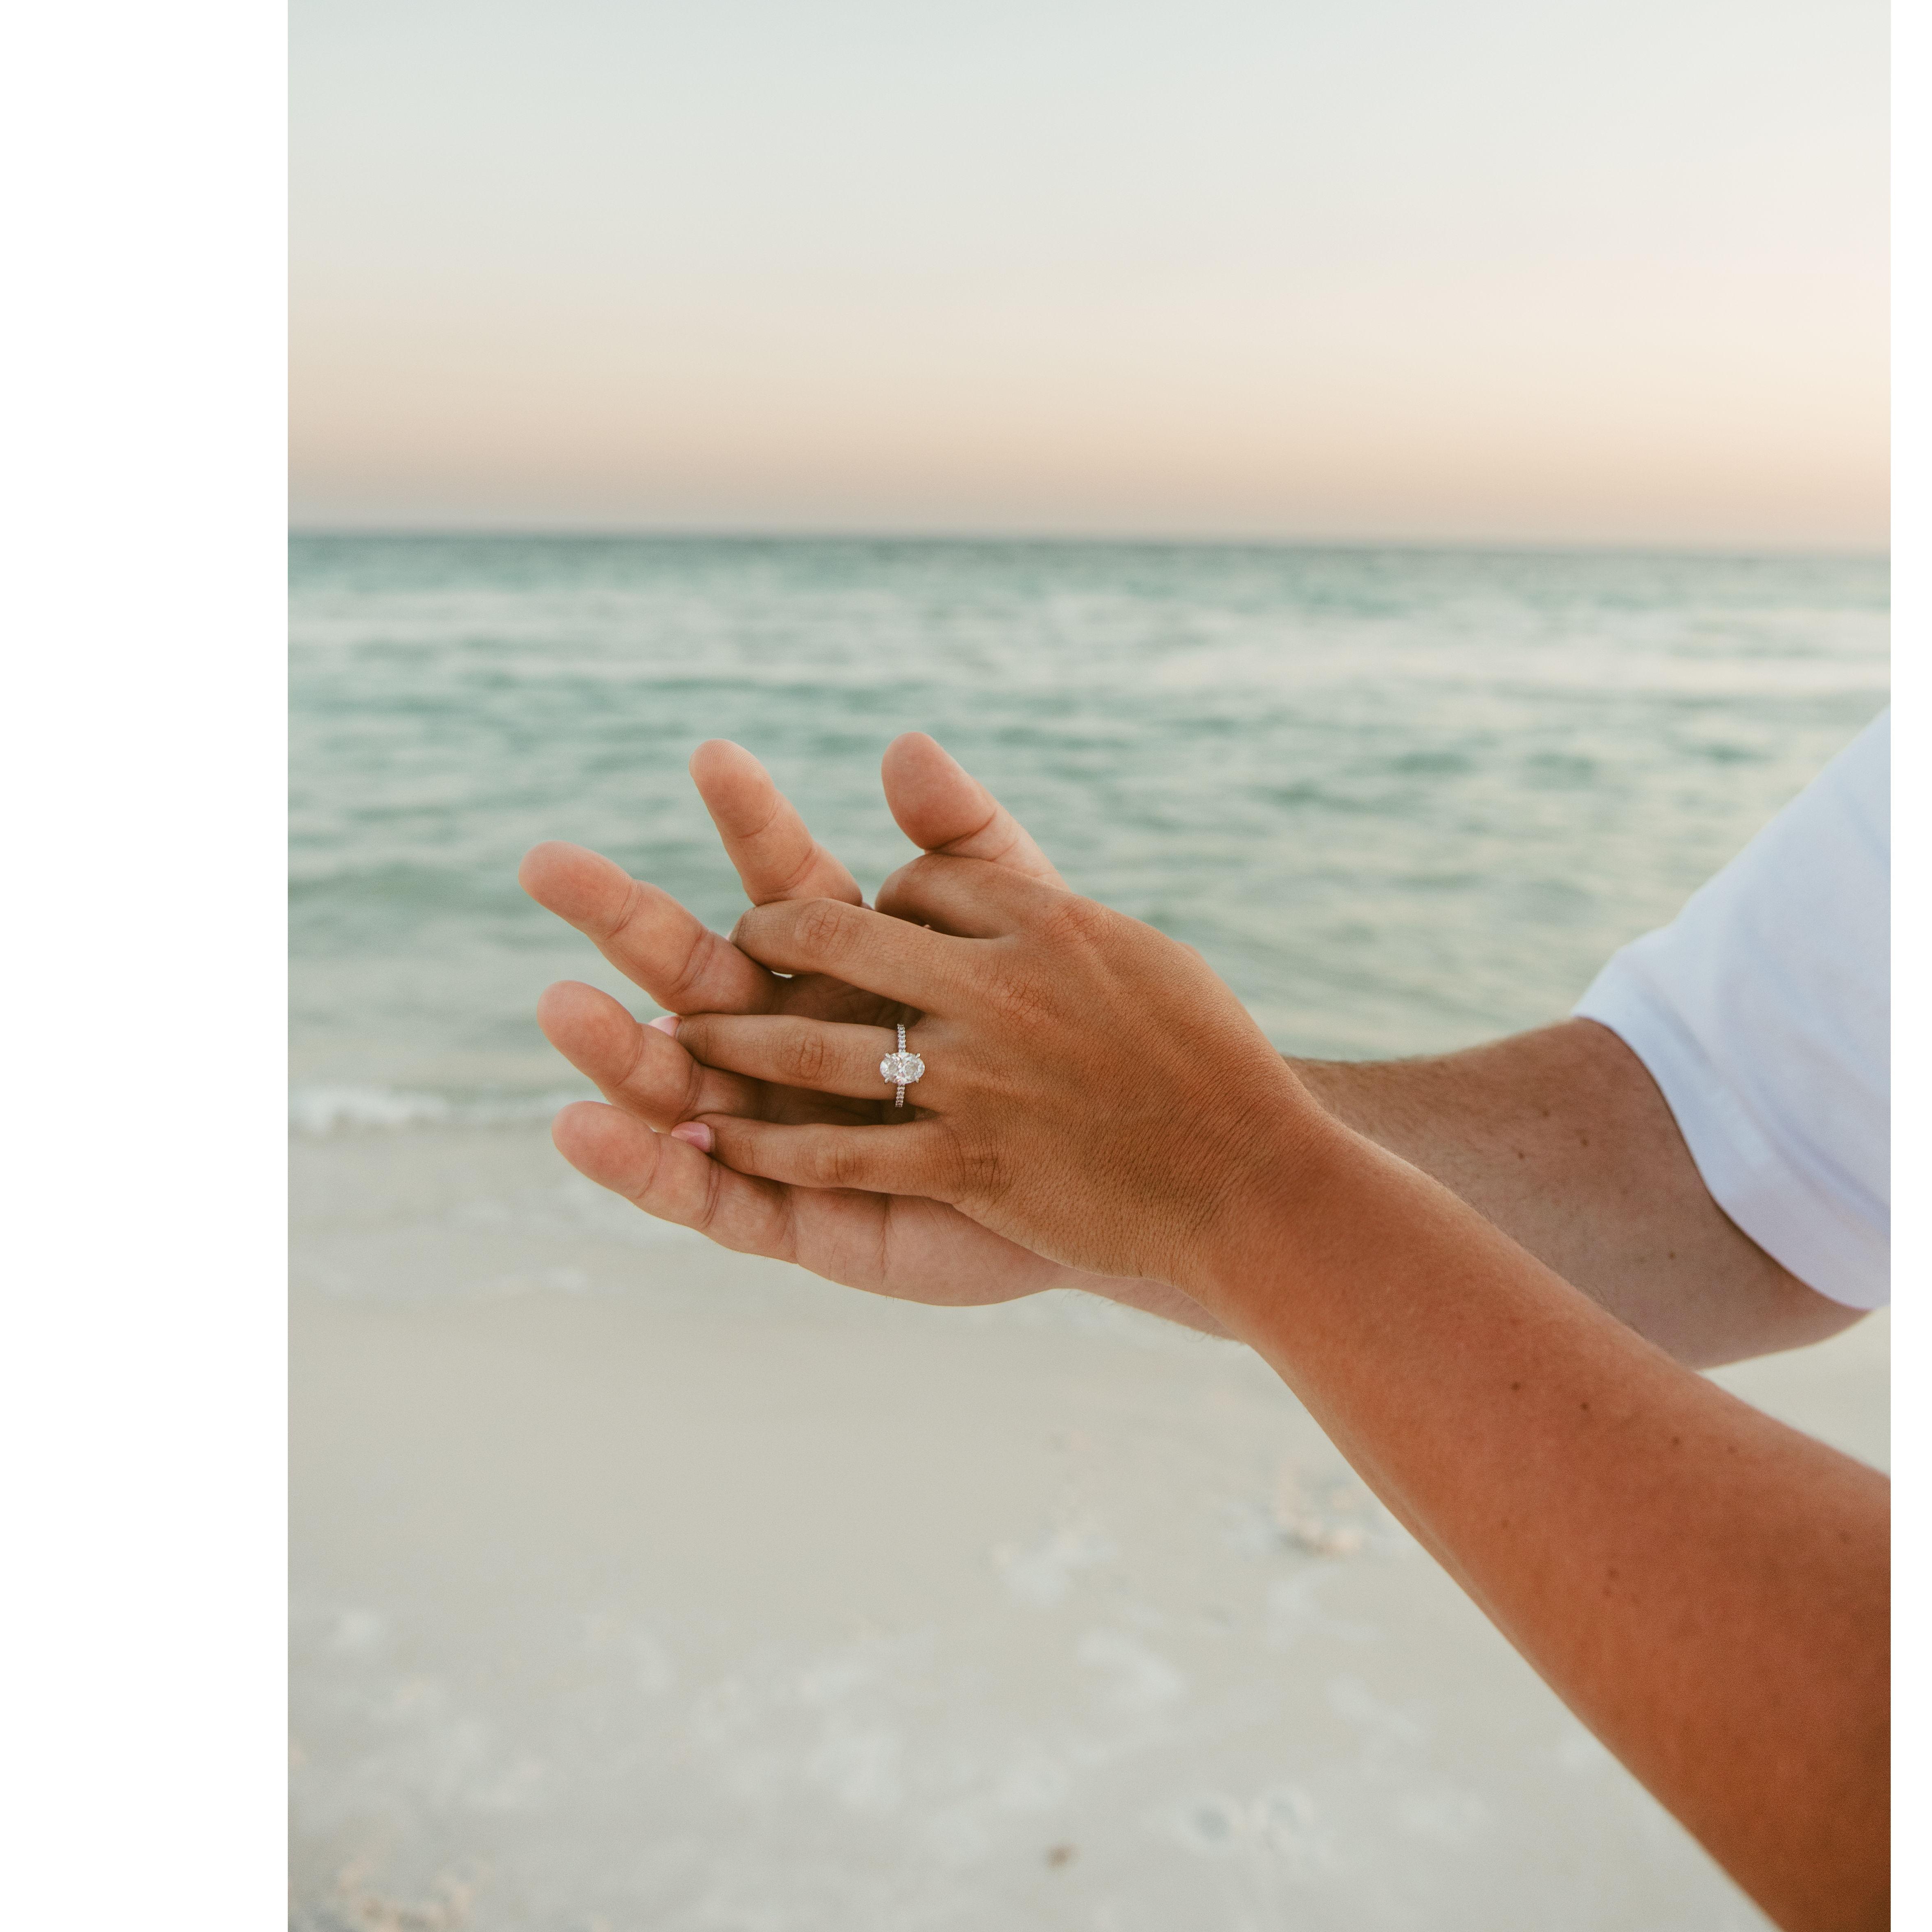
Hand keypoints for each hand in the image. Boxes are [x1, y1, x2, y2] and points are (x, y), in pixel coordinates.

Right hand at [520, 733, 1073, 1305]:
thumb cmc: (1053, 1049)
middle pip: (695, 974)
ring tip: (562, 1003)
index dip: (751, 822)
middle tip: (547, 862)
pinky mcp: (791, 1215)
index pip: (783, 881)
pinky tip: (582, 1128)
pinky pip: (707, 1192)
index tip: (717, 754)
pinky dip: (645, 1164)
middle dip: (622, 921)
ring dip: (617, 1047)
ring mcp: (780, 1126)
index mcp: (840, 962)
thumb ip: (964, 846)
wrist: (1109, 1176)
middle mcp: (788, 1037)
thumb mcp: (1019, 937)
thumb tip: (906, 744)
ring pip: (679, 1084)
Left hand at [670, 854, 1332, 1288]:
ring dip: (734, 1046)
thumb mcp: (1118, 940)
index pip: (919, 882)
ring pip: (817, 1052)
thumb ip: (1013, 873)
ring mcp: (979, 1080)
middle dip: (764, 942)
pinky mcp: (971, 1164)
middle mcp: (997, 988)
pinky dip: (770, 1152)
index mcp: (1041, 921)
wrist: (1250, 1174)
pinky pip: (843, 1154)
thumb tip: (905, 757)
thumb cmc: (1198, 1054)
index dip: (877, 899)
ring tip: (680, 1040)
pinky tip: (719, 1148)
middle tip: (723, 947)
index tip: (861, 923)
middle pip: (837, 940)